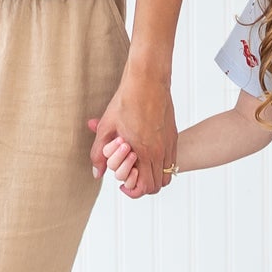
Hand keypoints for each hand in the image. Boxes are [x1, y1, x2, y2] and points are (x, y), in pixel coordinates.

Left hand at [86, 73, 176, 197]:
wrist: (147, 80)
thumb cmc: (126, 100)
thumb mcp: (106, 128)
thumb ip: (99, 154)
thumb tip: (97, 173)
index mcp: (145, 151)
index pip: (146, 186)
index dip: (134, 191)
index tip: (124, 186)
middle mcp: (161, 150)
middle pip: (158, 184)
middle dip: (143, 185)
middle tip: (130, 175)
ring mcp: (170, 142)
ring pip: (167, 174)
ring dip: (153, 175)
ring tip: (138, 165)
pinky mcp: (173, 134)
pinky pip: (171, 160)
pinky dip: (160, 163)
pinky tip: (146, 152)